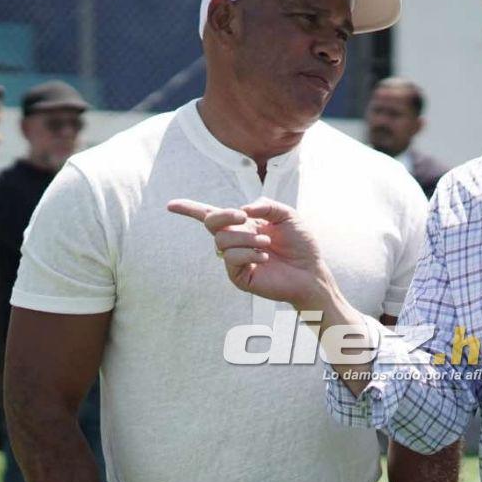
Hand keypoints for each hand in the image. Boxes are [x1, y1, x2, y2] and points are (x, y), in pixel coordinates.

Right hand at [166, 198, 332, 308]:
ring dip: (245, 237)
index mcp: (242, 224)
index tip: (170, 205)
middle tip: (242, 216)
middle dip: (223, 215)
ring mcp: (235, 259)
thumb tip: (243, 210)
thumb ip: (266, 205)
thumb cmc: (301, 243)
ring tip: (265, 243)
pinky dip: (248, 253)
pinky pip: (231, 259)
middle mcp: (235, 240)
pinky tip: (264, 257)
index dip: (189, 209)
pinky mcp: (238, 276)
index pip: (211, 215)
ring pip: (222, 240)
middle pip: (211, 222)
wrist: (310, 271)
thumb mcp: (287, 215)